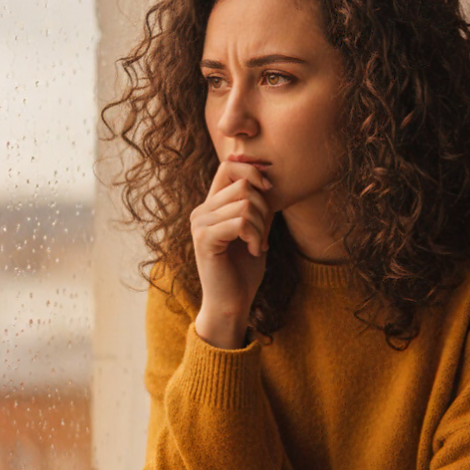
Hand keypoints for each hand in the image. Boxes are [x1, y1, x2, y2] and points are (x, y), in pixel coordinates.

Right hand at [191, 160, 273, 347]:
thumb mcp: (255, 229)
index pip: (228, 167)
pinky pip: (240, 222)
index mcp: (211, 206)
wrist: (231, 303)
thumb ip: (256, 205)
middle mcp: (201, 211)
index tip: (269, 191)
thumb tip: (267, 178)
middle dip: (263, 208)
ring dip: (261, 226)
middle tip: (263, 234)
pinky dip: (254, 236)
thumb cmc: (244, 269)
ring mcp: (199, 224)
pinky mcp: (204, 239)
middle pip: (242, 185)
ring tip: (258, 244)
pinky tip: (254, 251)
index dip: (252, 171)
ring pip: (244, 204)